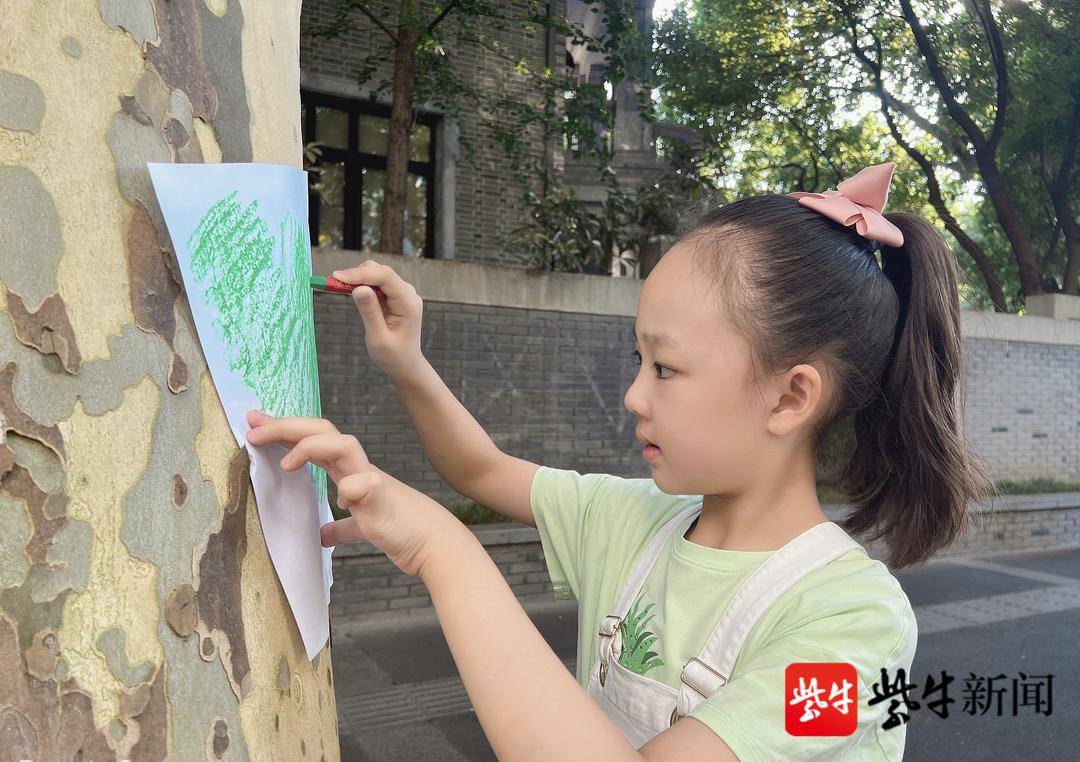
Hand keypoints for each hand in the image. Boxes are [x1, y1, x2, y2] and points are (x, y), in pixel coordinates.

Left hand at [245, 410, 458, 577]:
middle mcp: (358, 470)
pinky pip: (365, 485)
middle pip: (323, 431)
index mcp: (351, 472)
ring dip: (312, 447)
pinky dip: (349, 490)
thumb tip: (323, 534)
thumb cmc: (402, 530)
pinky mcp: (383, 501)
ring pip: (344, 445)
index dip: (285, 429)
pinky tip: (339, 504)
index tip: (255, 423)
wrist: (436, 544)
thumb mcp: (363, 526)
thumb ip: (343, 527)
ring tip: (286, 464)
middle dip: (287, 426)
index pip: (315, 439)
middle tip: (253, 428)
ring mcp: (371, 482)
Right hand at [331, 259, 424, 378]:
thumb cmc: (393, 355)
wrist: (405, 364)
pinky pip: (377, 283)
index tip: (337, 276)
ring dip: (358, 278)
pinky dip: (362, 284)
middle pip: (381, 272)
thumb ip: (369, 312)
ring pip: (377, 275)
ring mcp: (403, 294)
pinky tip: (350, 292)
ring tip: (339, 288)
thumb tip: (359, 289)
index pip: (385, 277)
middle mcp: (408, 294)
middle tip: (333, 283)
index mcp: (408, 303)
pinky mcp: (395, 296)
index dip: (360, 274)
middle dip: (357, 274)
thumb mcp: (378, 338)